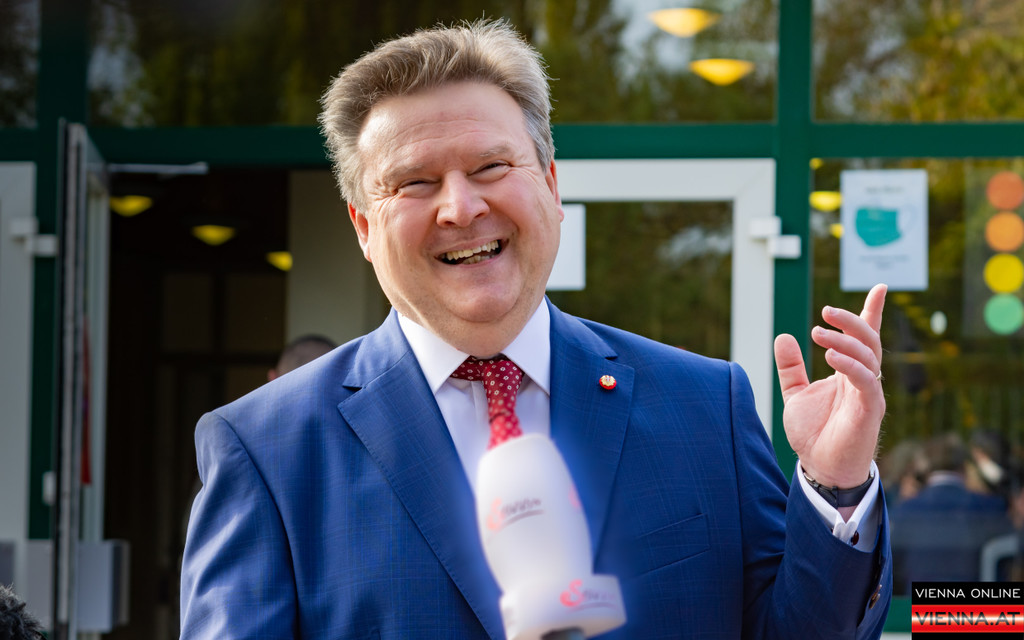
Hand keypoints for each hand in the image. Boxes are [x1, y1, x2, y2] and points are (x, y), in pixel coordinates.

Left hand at [774, 284, 886, 487]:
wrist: (821, 469)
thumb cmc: (814, 434)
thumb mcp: (795, 394)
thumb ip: (791, 368)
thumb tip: (784, 336)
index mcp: (849, 372)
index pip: (865, 337)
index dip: (873, 312)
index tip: (880, 287)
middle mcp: (863, 379)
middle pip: (869, 339)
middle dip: (852, 320)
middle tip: (825, 311)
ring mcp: (869, 393)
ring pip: (869, 355)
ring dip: (844, 340)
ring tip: (817, 333)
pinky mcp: (869, 410)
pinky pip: (866, 380)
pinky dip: (850, 365)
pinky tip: (830, 357)